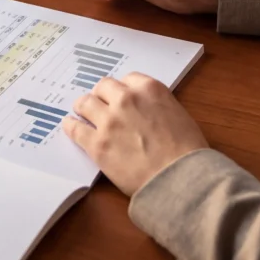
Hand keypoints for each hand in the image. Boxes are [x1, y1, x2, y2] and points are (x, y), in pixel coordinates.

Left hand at [62, 74, 207, 195]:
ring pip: (84, 103)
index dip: (123, 90)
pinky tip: (70, 126)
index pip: (127, 79)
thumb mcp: (178, 115)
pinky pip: (75, 128)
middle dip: (102, 95)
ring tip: (81, 113)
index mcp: (149, 89)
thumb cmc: (189, 153)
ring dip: (84, 107)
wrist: (182, 180)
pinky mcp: (97, 144)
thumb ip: (156, 106)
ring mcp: (109, 121)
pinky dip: (71, 126)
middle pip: (103, 87)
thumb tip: (144, 112)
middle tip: (100, 105)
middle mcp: (126, 99)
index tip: (120, 97)